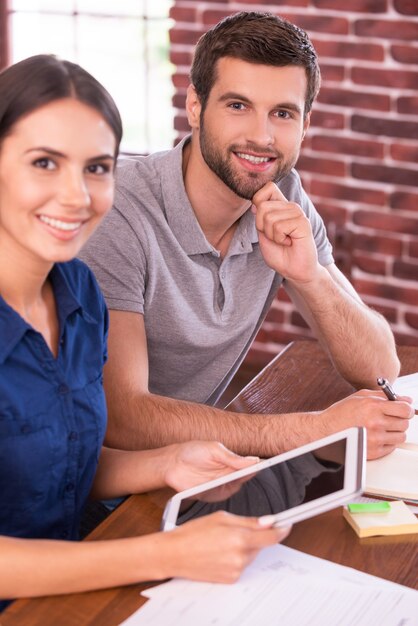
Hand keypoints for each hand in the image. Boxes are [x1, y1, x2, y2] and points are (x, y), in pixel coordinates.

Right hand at [163, 511, 290, 582]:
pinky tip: (219, 552)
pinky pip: (241, 565)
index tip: (286, 524)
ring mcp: (236, 570)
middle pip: (260, 545)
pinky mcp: (230, 580)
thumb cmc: (193, 533)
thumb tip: (269, 521)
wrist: (174, 554)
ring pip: (250, 555)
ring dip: (244, 547)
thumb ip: (248, 521)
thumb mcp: (221, 517)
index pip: (271, 536)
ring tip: (221, 541)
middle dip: (254, 536)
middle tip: (234, 529)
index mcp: (240, 538)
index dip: (282, 529)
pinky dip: (236, 557)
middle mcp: (240, 557)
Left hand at [164, 441, 259, 492]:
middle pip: (246, 478)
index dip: (258, 466)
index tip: (265, 465)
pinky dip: (225, 493)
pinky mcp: (213, 495)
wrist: (172, 464)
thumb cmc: (192, 452)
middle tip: (248, 472)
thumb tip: (253, 460)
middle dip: (248, 476)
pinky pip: (223, 496)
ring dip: (236, 485)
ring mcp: (222, 486)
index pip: (250, 465)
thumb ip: (232, 457)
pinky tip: (222, 487)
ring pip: (236, 488)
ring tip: (233, 478)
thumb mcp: (214, 450)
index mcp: (232, 461)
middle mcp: (229, 474)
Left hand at [251, 181, 318, 281]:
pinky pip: (279, 226)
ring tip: (284, 240)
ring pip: (269, 218)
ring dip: (272, 235)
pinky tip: (290, 242)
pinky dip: (279, 239)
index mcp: (281, 206)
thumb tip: (255, 204)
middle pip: (262, 206)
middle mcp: (290, 206)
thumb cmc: (280, 254)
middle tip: (276, 237)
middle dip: (262, 227)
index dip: (258, 202)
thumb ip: (260, 218)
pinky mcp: (303, 222)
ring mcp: (298, 213)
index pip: (268, 188)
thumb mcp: (263, 234)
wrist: (294, 271)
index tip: (263, 222)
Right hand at [322, 390, 413, 459]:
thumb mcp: (362, 397)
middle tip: (389, 418)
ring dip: (394, 432)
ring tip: (381, 427)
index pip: (405, 409)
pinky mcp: (374, 452)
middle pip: (404, 423)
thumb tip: (406, 400)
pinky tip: (376, 436)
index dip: (407, 409)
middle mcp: (375, 423)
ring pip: (400, 436)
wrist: (327, 430)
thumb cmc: (342, 413)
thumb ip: (385, 396)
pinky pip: (392, 447)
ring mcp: (375, 439)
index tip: (404, 410)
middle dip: (400, 420)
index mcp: (373, 406)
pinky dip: (387, 442)